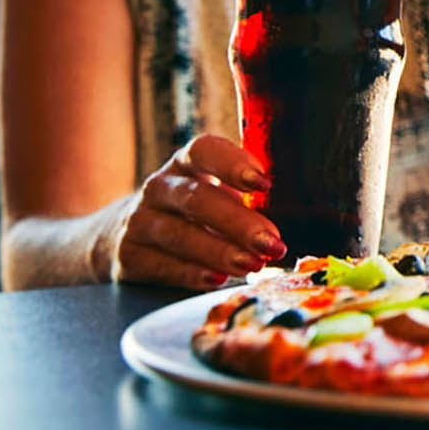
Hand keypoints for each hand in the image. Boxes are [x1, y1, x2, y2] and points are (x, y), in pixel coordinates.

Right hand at [103, 134, 284, 288]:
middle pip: (197, 199)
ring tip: (253, 264)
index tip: (264, 184)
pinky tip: (218, 279)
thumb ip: (244, 194)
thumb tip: (301, 210)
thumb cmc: (193, 211)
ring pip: (180, 235)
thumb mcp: (215, 191)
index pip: (204, 150)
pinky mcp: (128, 256)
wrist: (127, 235)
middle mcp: (159, 187)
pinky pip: (161, 265)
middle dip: (238, 222)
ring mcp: (140, 221)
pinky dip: (191, 274)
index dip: (233, 164)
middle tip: (271, 242)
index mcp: (185, 162)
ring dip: (220, 251)